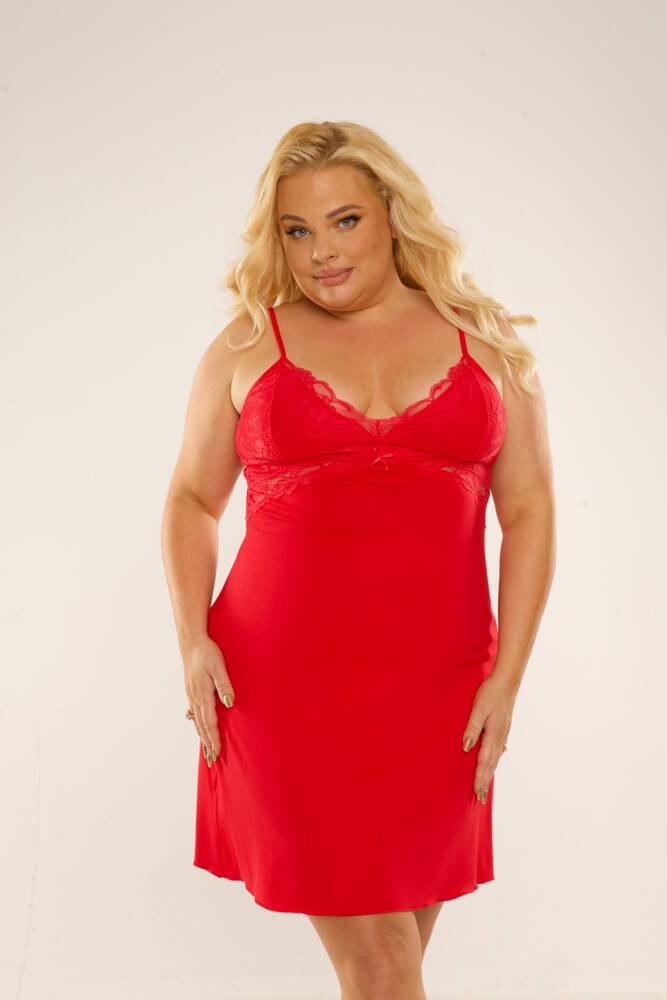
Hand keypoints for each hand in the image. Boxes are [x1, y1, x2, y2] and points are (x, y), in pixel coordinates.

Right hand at [182, 634, 234, 766]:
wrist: (192, 642)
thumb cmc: (207, 653)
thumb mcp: (219, 667)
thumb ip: (224, 685)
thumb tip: (229, 703)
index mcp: (203, 694)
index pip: (210, 722)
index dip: (214, 738)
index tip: (217, 753)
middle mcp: (195, 697)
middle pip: (202, 726)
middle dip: (208, 743)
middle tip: (212, 761)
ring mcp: (192, 695)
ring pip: (197, 721)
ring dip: (202, 736)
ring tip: (206, 751)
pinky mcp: (192, 691)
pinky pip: (195, 712)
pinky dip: (197, 723)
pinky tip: (197, 727)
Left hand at [462, 674, 513, 803]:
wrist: (507, 681)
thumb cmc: (490, 693)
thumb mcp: (478, 709)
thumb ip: (472, 728)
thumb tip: (466, 748)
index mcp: (492, 735)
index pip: (484, 762)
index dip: (480, 778)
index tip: (476, 793)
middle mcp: (499, 737)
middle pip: (491, 764)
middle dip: (485, 782)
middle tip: (480, 799)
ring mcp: (502, 733)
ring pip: (495, 758)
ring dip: (489, 773)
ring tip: (485, 786)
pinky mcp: (503, 728)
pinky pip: (498, 749)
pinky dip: (494, 760)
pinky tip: (495, 761)